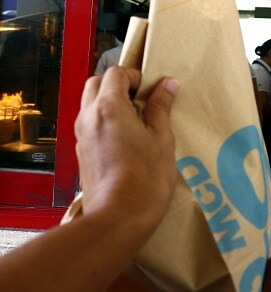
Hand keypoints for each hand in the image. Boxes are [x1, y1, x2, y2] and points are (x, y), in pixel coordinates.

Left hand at [75, 66, 179, 232]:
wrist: (119, 217)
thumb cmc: (145, 177)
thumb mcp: (162, 137)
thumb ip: (161, 107)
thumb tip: (167, 84)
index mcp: (109, 107)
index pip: (115, 73)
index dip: (135, 76)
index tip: (152, 89)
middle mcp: (89, 117)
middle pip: (96, 84)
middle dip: (118, 85)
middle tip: (142, 99)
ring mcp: (82, 136)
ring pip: (90, 104)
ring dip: (110, 102)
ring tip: (137, 120)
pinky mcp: (82, 153)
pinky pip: (90, 124)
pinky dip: (105, 120)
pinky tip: (127, 139)